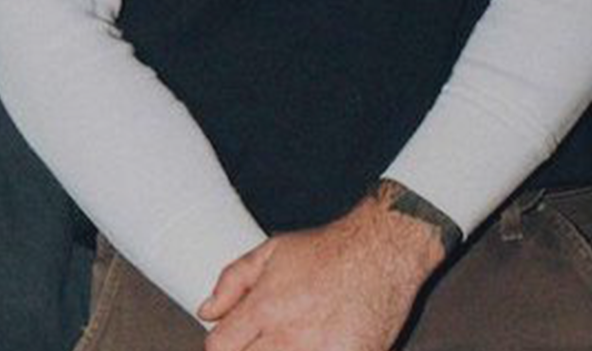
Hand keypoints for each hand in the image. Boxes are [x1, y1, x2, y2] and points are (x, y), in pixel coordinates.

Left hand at [196, 192, 448, 350]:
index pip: (219, 346)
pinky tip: (318, 342)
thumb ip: (232, 282)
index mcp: (265, 309)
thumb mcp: (271, 252)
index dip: (221, 343)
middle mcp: (291, 337)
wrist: (385, 251)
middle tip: (261, 338)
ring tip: (290, 339)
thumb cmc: (328, 250)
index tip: (233, 338)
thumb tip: (206, 311)